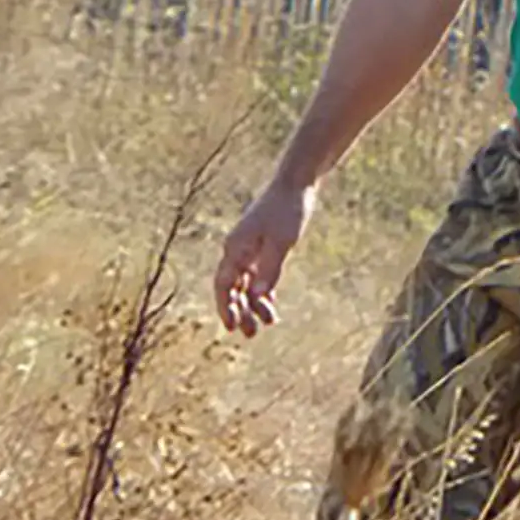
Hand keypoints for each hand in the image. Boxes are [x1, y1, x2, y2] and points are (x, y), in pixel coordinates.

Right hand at [214, 176, 316, 335]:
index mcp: (236, 248)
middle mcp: (238, 249)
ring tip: (265, 324)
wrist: (296, 185)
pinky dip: (262, 290)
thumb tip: (257, 296)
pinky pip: (257, 274)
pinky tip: (269, 304)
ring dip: (252, 303)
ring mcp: (250, 248)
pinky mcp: (264, 245)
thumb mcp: (281, 243)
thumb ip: (270, 269)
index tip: (231, 326)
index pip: (223, 284)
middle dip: (239, 311)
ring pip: (246, 283)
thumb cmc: (287, 211)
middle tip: (249, 334)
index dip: (225, 306)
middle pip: (232, 287)